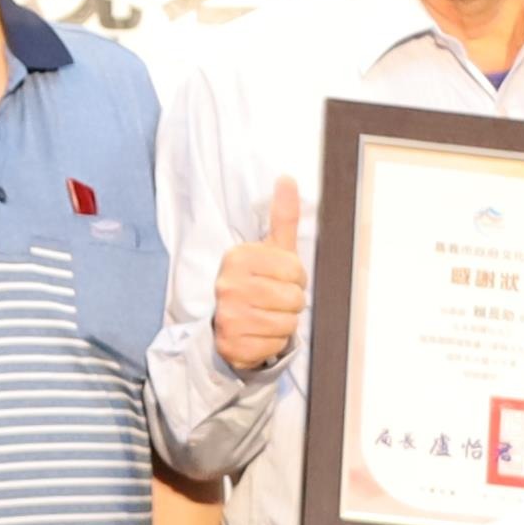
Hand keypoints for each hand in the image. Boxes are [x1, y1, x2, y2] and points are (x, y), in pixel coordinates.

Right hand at [211, 179, 309, 376]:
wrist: (230, 325)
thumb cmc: (257, 283)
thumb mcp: (271, 249)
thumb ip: (282, 216)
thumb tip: (287, 179)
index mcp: (238, 257)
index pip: (295, 269)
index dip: (296, 278)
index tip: (281, 280)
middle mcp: (227, 285)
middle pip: (294, 299)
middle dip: (292, 303)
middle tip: (275, 301)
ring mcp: (227, 316)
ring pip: (286, 324)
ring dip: (284, 323)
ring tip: (268, 316)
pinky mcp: (231, 344)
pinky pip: (274, 345)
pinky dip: (273, 342)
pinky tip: (260, 333)